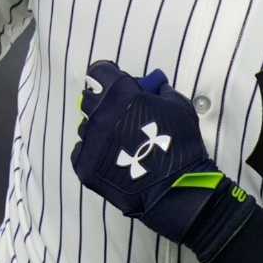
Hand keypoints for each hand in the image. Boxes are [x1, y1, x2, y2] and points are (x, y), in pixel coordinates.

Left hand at [70, 61, 256, 262]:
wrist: (175, 189)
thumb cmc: (180, 144)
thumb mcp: (179, 105)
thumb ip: (159, 90)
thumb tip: (150, 87)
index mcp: (120, 94)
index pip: (98, 73)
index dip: (108, 77)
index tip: (118, 85)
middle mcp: (99, 114)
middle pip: (90, 99)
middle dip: (104, 103)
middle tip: (122, 116)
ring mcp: (89, 141)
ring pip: (87, 127)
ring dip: (100, 130)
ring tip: (120, 143)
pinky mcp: (84, 166)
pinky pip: (82, 151)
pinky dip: (94, 152)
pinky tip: (112, 160)